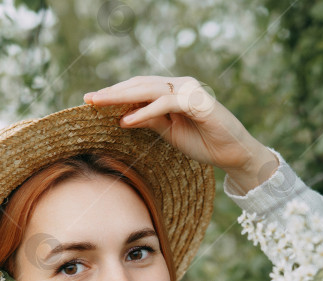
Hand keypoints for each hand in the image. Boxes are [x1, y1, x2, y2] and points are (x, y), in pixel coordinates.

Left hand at [84, 75, 278, 191]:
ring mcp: (190, 92)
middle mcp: (181, 86)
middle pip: (140, 85)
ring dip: (122, 97)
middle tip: (88, 99)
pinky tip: (126, 120)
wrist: (233, 153)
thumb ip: (150, 121)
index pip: (139, 88)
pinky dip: (145, 111)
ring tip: (100, 104)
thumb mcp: (169, 132)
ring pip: (149, 89)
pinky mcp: (197, 102)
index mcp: (173, 91)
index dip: (115, 93)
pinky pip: (166, 103)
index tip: (91, 101)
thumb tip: (123, 117)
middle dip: (112, 92)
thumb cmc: (204, 143)